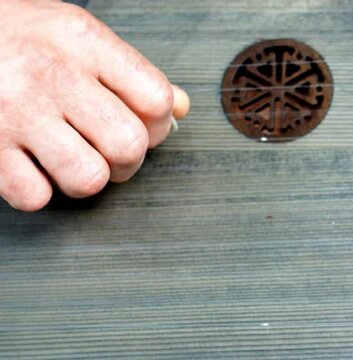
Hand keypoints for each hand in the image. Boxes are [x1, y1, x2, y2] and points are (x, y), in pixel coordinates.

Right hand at [0, 0, 189, 210]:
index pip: (156, 99)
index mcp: (83, 41)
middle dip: (129, 161)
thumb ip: (131, 71)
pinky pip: (34, 195)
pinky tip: (33, 166)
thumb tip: (180, 108)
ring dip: (88, 179)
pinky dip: (38, 190)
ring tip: (74, 160)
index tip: (144, 127)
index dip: (159, 125)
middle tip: (111, 152)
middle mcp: (52, 74)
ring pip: (88, 178)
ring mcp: (17, 111)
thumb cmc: (16, 38)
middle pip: (129, 145)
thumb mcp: (77, 35)